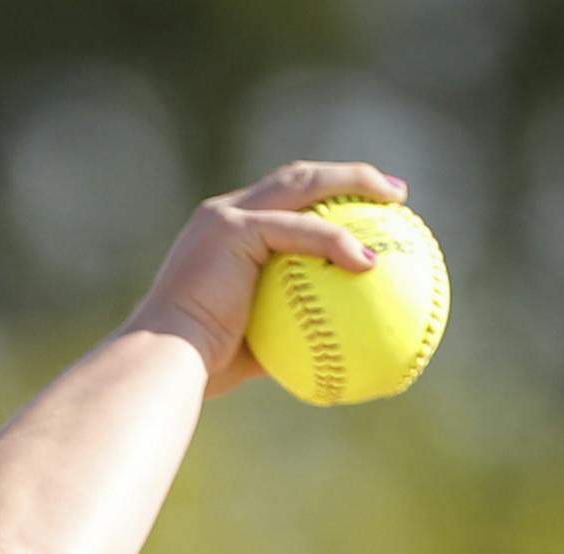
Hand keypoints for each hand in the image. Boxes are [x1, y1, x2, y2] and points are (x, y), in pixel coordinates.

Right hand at [121, 161, 409, 398]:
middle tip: (394, 195)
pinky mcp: (234, 229)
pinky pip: (301, 230)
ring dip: (354, 183)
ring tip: (397, 202)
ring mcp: (228, 217)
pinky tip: (371, 261)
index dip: (328, 197)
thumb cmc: (203, 367)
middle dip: (349, 176)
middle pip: (298, 177)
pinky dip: (338, 242)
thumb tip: (337, 350)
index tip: (371, 210)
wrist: (166, 359)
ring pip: (303, 183)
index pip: (283, 201)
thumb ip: (291, 333)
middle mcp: (224, 214)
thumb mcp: (256, 347)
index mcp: (226, 235)